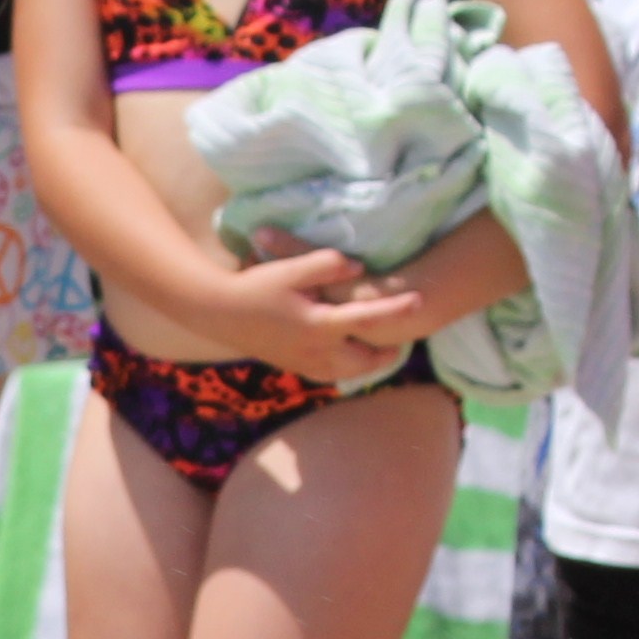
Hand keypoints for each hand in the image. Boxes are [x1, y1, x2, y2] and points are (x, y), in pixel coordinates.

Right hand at [212, 245, 426, 386]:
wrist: (217, 313)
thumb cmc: (254, 286)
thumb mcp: (291, 268)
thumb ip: (326, 265)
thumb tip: (358, 266)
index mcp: (318, 324)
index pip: (367, 318)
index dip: (396, 310)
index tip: (420, 302)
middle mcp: (314, 350)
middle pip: (363, 360)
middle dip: (386, 354)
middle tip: (403, 343)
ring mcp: (302, 362)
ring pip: (346, 372)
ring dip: (366, 365)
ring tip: (381, 353)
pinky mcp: (291, 365)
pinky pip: (326, 374)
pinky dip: (343, 369)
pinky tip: (347, 359)